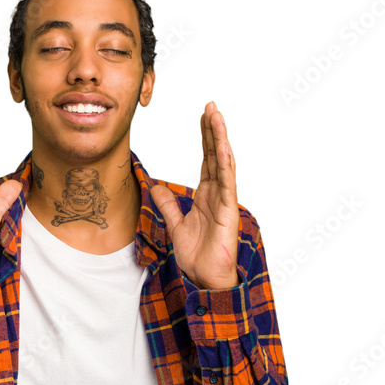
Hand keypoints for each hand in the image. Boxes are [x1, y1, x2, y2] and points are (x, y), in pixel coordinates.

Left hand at [150, 101, 240, 289]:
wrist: (204, 278)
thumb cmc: (196, 256)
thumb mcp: (175, 225)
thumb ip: (168, 205)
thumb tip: (156, 187)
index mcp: (207, 195)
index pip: (206, 159)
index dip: (205, 137)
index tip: (203, 116)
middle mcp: (218, 194)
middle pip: (216, 155)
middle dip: (213, 129)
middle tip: (211, 105)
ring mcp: (225, 201)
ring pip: (224, 163)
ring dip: (221, 139)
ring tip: (217, 116)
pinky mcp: (228, 211)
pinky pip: (227, 184)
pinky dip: (226, 164)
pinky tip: (223, 147)